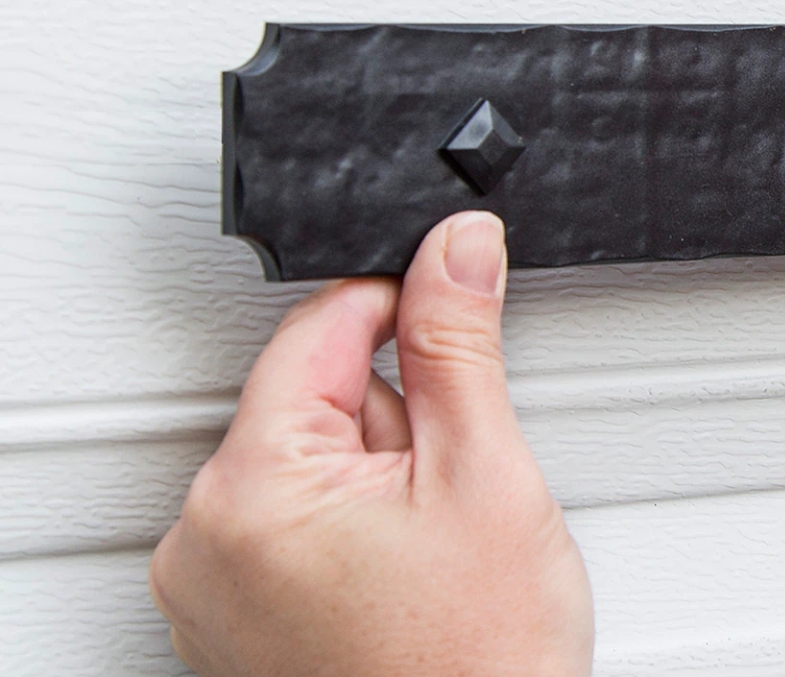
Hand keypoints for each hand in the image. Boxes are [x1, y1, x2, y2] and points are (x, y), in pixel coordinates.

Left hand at [150, 212, 592, 676]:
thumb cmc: (479, 659)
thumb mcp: (484, 471)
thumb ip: (458, 342)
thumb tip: (454, 246)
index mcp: (250, 488)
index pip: (321, 328)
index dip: (406, 318)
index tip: (458, 336)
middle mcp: (203, 538)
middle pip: (315, 399)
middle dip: (398, 422)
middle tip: (453, 492)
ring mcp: (210, 590)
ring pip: (311, 464)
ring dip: (381, 481)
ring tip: (433, 549)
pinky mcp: (233, 624)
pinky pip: (294, 530)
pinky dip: (354, 534)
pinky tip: (405, 577)